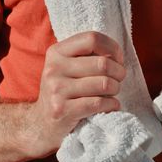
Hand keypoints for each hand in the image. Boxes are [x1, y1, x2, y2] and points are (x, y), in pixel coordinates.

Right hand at [21, 31, 125, 157]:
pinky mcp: (62, 110)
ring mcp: (57, 90)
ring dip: (116, 89)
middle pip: (102, 63)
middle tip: (119, 79)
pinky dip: (112, 104)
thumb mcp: (67, 67)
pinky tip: (110, 105)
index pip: (92, 39)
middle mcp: (54, 68)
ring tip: (112, 92)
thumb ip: (87, 55)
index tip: (117, 59)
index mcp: (56, 52)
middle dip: (119, 72)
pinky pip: (99, 103)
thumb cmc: (64, 91)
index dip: (112, 48)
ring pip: (104, 84)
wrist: (42, 123)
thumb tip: (117, 54)